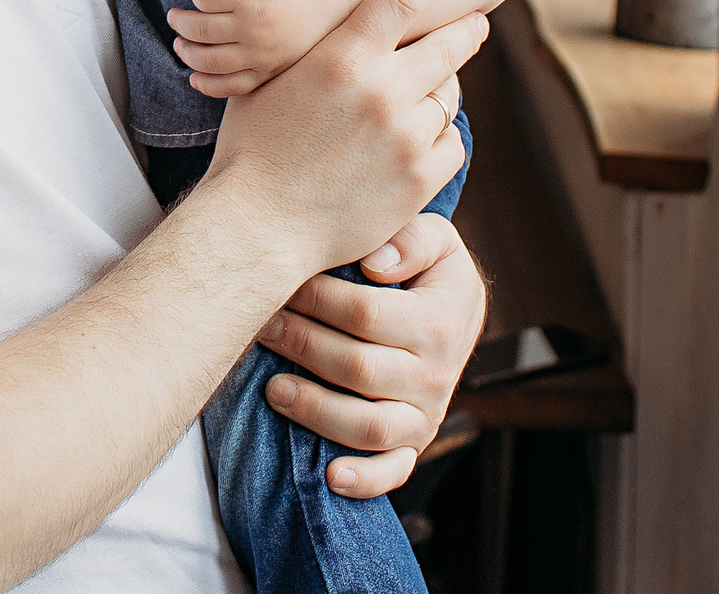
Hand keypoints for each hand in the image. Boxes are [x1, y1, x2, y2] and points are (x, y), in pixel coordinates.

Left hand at [170, 0, 353, 96]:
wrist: (338, 7)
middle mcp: (255, 27)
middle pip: (200, 29)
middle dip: (181, 23)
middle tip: (175, 18)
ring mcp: (261, 54)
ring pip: (209, 62)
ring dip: (187, 53)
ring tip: (181, 44)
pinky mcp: (268, 73)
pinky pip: (231, 87)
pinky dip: (207, 85)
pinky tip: (194, 76)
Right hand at [202, 0, 486, 281]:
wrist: (258, 226)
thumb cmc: (252, 150)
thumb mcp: (271, 82)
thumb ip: (312, 52)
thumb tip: (327, 25)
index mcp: (343, 57)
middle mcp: (382, 90)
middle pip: (447, 45)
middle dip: (465, 31)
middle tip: (476, 24)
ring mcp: (406, 136)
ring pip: (447, 98)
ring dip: (440, 93)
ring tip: (429, 96)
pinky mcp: (420, 178)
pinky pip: (451, 144)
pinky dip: (440, 138)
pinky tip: (422, 141)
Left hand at [257, 213, 484, 497]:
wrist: (456, 313)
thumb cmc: (428, 270)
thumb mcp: (435, 238)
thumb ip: (412, 238)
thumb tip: (374, 265)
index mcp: (440, 320)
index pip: (366, 314)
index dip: (317, 299)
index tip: (282, 284)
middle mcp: (436, 374)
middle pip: (356, 368)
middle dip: (300, 345)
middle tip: (262, 326)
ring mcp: (425, 415)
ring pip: (367, 425)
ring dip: (314, 409)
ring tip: (273, 389)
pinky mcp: (413, 444)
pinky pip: (392, 471)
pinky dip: (363, 480)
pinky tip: (329, 476)